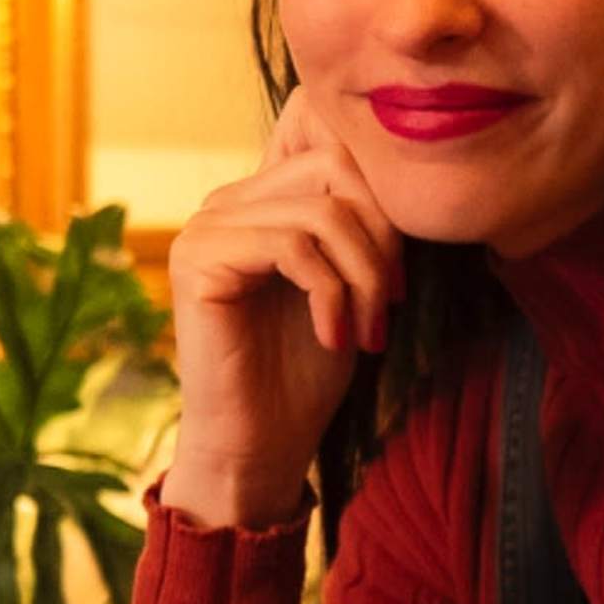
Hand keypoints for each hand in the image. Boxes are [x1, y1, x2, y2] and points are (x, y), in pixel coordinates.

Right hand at [154, 92, 403, 532]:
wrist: (260, 446)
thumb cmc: (306, 373)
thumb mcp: (352, 285)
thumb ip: (362, 227)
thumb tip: (405, 181)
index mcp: (260, 200)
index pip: (340, 157)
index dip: (386, 214)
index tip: (402, 287)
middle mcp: (226, 203)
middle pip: (334, 171)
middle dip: (381, 241)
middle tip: (391, 307)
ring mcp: (206, 227)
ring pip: (320, 214)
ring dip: (364, 279)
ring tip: (368, 332)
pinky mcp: (197, 259)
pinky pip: (292, 246)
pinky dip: (331, 295)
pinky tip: (335, 338)